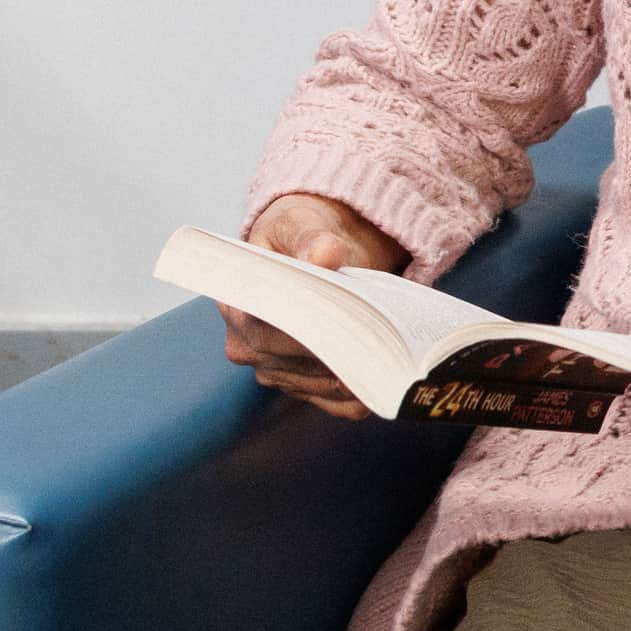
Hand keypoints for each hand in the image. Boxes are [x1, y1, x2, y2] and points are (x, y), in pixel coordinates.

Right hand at [219, 192, 409, 420]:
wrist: (313, 249)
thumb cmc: (302, 234)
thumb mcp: (306, 224)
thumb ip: (314, 239)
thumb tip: (325, 254)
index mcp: (237, 305)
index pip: (269, 332)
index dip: (311, 331)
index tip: (350, 322)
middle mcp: (248, 346)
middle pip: (300, 366)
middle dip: (345, 352)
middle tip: (387, 336)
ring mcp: (275, 372)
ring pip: (325, 388)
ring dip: (361, 372)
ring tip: (393, 347)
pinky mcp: (303, 387)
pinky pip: (340, 405)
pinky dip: (367, 392)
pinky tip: (389, 373)